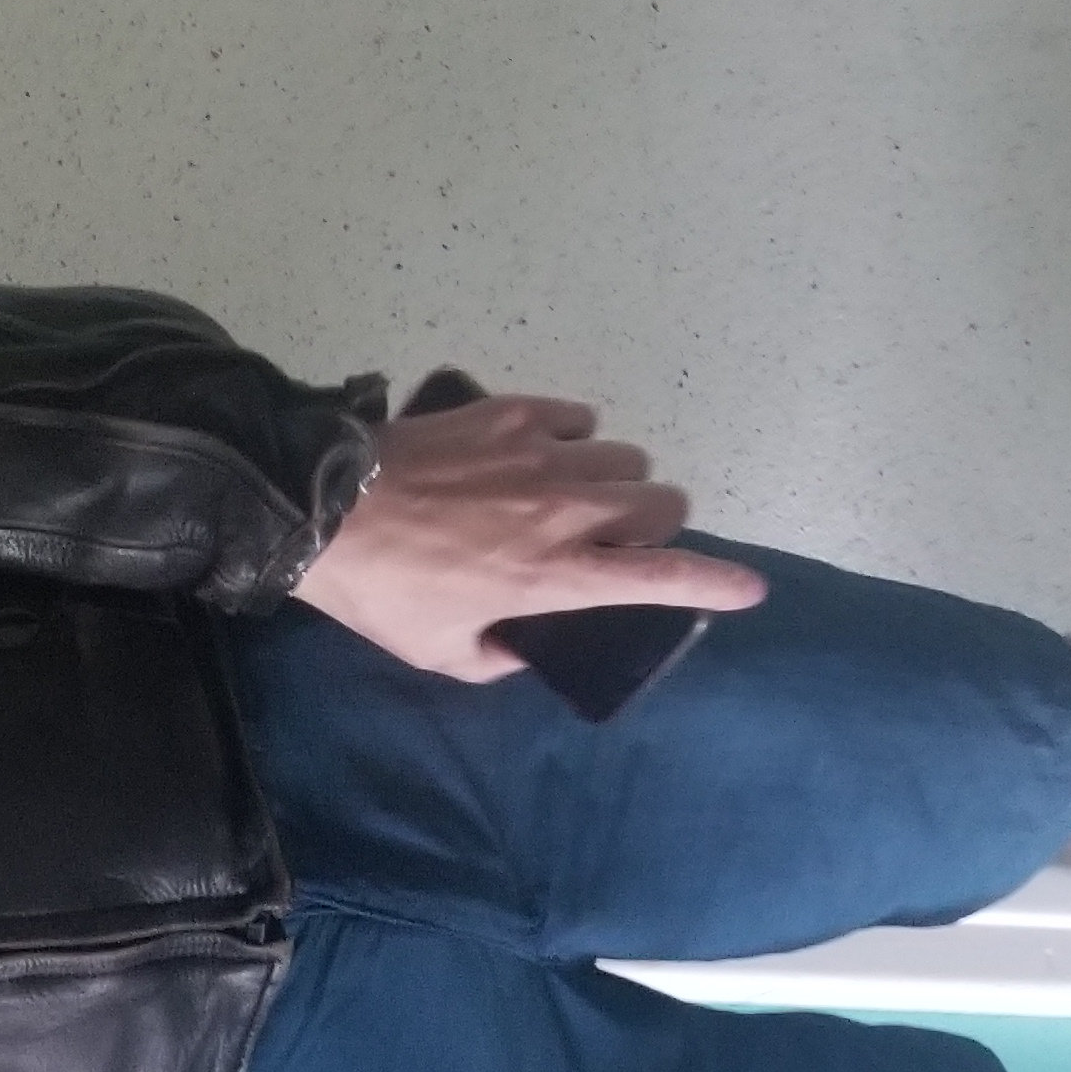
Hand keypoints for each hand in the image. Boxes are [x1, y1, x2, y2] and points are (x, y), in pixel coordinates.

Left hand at [293, 391, 767, 680]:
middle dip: (654, 525)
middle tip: (617, 539)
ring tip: (572, 495)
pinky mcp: (514, 413)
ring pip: (626, 458)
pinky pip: (579, 418)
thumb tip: (525, 650)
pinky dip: (573, 437)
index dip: (717, 582)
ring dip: (614, 481)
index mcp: (556, 576)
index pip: (665, 577)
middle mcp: (568, 511)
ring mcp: (544, 454)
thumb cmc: (381, 591)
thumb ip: (496, 658)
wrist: (321, 512)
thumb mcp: (438, 653)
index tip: (749, 587)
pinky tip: (540, 454)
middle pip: (664, 503)